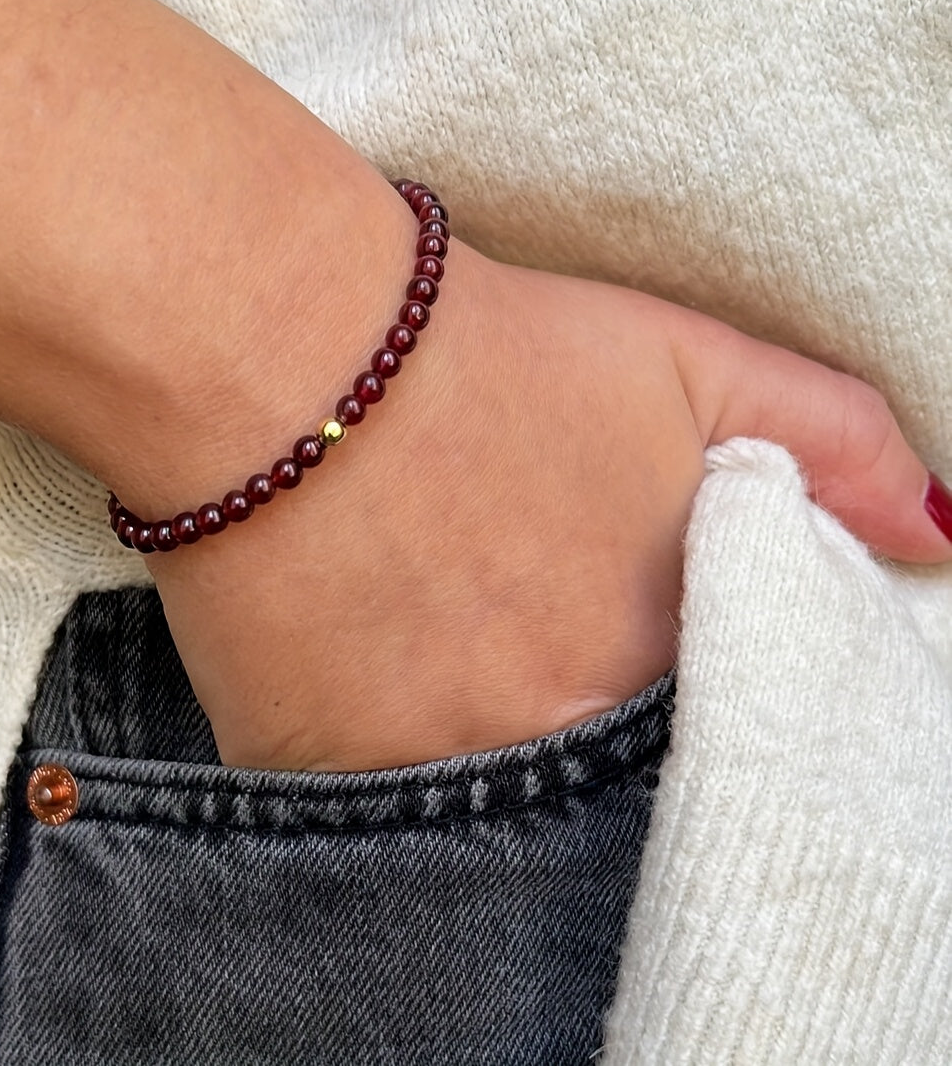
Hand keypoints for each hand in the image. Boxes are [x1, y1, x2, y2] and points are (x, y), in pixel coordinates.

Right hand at [147, 240, 951, 770]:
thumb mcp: (686, 366)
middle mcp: (553, 740)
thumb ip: (831, 443)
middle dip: (577, 733)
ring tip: (442, 650)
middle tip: (525, 646)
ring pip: (478, 820)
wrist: (285, 350)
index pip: (718, 752)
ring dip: (478, 752)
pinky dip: (380, 759)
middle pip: (597, 801)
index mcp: (660, 658)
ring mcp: (424, 771)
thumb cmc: (491, 353)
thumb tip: (941, 534)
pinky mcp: (309, 772)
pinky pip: (364, 812)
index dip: (679, 710)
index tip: (629, 661)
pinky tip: (368, 666)